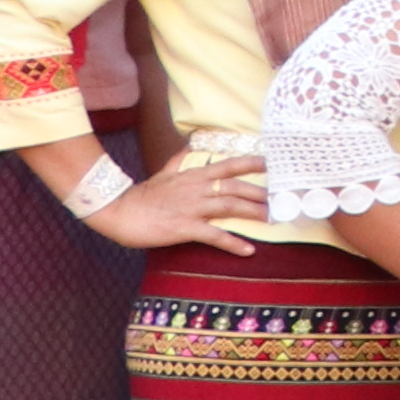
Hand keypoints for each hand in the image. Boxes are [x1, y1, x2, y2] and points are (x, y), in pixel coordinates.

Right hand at [82, 142, 265, 255]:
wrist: (118, 212)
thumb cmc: (142, 195)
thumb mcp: (163, 174)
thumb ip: (179, 162)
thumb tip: (188, 149)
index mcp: (193, 176)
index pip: (228, 166)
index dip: (251, 164)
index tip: (272, 163)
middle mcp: (197, 189)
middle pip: (236, 187)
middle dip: (260, 193)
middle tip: (281, 199)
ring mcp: (191, 208)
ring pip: (230, 207)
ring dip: (254, 213)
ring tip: (273, 219)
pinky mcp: (184, 227)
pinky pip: (214, 236)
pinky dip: (233, 243)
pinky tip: (248, 250)